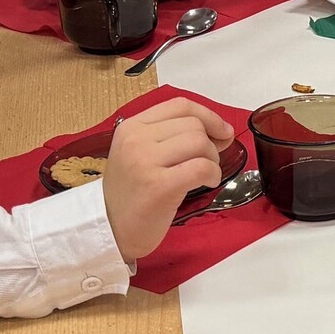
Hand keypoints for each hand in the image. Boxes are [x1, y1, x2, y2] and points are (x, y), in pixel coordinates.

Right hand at [100, 98, 235, 261]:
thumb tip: (223, 132)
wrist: (111, 228)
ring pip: (200, 143)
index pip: (180, 105)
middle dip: (211, 143)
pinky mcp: (159, 186)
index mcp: (132, 126)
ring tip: (204, 175)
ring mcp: (145, 161)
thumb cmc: (133, 192)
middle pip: (194, 125)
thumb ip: (175, 137)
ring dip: (212, 160)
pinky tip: (207, 183)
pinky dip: (213, 174)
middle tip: (207, 163)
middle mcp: (136, 139)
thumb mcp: (142, 154)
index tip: (222, 132)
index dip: (209, 116)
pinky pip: (201, 167)